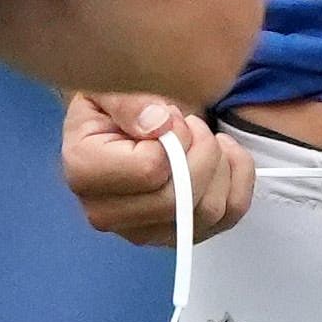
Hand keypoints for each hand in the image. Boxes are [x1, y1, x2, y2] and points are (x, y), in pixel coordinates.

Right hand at [62, 92, 254, 245]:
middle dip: (201, 150)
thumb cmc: (111, 102)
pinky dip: (238, 178)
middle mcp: (107, 214)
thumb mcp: (107, 86)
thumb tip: (159, 126)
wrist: (119, 121)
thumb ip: (128, 101)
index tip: (168, 115)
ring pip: (207, 211)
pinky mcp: (178, 236)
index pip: (150, 170)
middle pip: (179, 199)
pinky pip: (229, 216)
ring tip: (201, 135)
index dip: (173, 137)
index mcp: (83, 172)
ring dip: (219, 163)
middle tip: (191, 123)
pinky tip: (223, 152)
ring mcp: (144, 232)